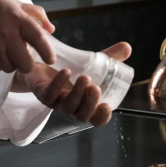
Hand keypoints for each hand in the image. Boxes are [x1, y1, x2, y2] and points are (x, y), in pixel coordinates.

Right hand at [0, 0, 54, 73]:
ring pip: (11, 68)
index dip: (48, 52)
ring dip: (11, 63)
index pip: (39, 39)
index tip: (50, 59)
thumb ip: (36, 14)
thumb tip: (52, 30)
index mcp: (16, 18)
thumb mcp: (14, 3)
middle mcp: (5, 33)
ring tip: (5, 50)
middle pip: (26, 63)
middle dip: (28, 63)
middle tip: (23, 57)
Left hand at [13, 41, 131, 126]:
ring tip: (85, 77)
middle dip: (90, 104)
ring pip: (66, 106)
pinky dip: (58, 83)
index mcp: (84, 103)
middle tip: (95, 88)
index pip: (95, 118)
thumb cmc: (68, 68)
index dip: (101, 117)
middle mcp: (70, 106)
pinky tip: (66, 72)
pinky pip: (48, 93)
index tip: (107, 107)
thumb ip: (109, 57)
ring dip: (77, 94)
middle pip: (82, 115)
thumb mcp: (91, 64)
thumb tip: (127, 47)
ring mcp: (55, 101)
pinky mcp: (41, 92)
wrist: (38, 63)